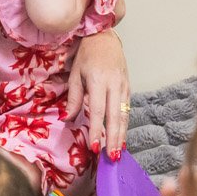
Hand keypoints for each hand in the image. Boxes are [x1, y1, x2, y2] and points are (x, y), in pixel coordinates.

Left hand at [68, 29, 129, 155]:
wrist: (104, 37)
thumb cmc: (86, 55)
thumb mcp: (75, 74)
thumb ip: (74, 97)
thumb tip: (68, 119)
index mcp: (99, 80)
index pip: (98, 110)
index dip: (96, 130)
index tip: (94, 147)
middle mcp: (114, 84)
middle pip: (115, 116)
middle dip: (113, 139)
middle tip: (111, 158)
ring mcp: (124, 86)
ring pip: (124, 115)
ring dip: (121, 135)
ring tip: (118, 153)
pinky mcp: (128, 87)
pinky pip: (127, 109)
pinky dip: (124, 125)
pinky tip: (122, 138)